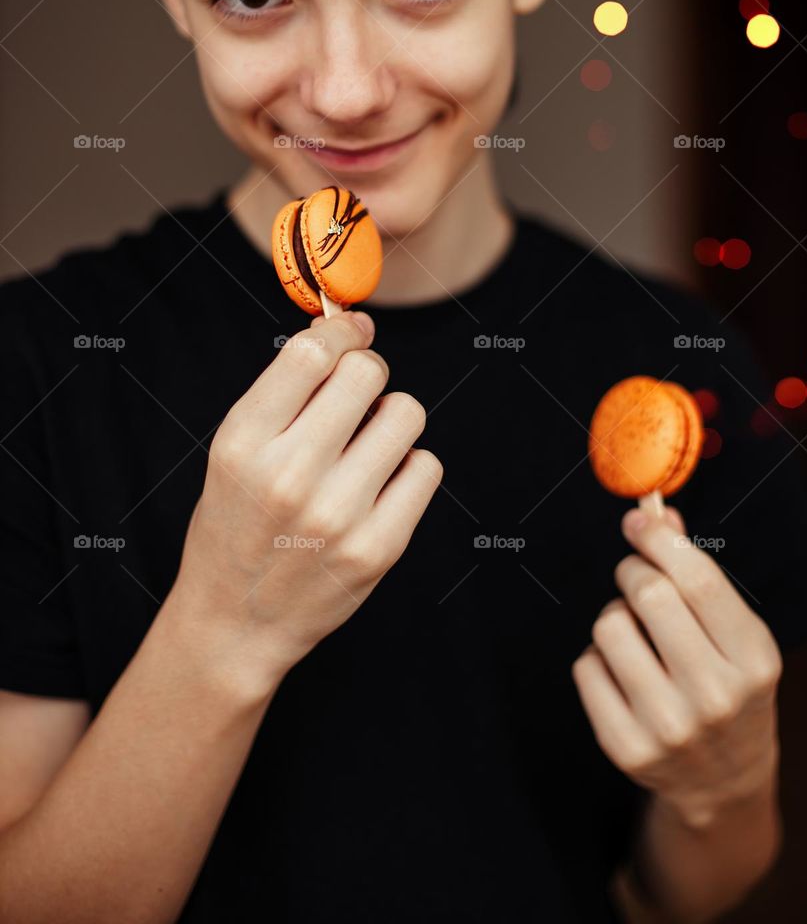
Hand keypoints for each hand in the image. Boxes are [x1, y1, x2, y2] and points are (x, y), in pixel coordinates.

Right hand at [171, 310, 442, 694]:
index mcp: (243, 443)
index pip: (310, 353)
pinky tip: (378, 485)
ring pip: (406, 413)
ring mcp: (338, 515)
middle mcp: (289, 476)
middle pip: (367, 373)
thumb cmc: (237, 524)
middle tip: (355, 397)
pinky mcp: (379, 547)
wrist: (236, 623)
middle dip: (366, 373)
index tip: (353, 330)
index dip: (341, 329)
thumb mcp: (235, 451)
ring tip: (365, 446)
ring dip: (391, 419)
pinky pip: (426, 467)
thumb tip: (349, 327)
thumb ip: (286, 391)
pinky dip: (408, 467)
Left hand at [572, 506, 782, 829]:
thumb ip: (698, 572)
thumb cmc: (729, 687)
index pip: (698, 580)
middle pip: (649, 595)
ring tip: (635, 634)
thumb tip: (657, 514)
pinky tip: (622, 673)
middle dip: (632, 571)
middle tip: (635, 576)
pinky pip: (585, 666)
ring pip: (608, 625)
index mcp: (752, 660)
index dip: (659, 539)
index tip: (638, 521)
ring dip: (614, 615)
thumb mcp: (736, 634)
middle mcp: (714, 696)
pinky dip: (597, 657)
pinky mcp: (625, 747)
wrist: (724, 781)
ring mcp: (667, 726)